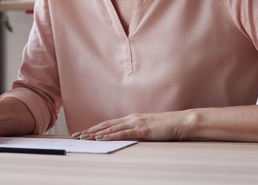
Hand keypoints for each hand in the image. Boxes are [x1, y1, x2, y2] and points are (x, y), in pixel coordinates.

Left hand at [72, 111, 189, 140]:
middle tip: (76, 136)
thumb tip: (127, 138)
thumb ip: (137, 131)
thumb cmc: (166, 127)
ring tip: (83, 138)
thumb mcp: (148, 129)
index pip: (109, 124)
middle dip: (89, 130)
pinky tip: (101, 138)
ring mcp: (136, 123)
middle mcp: (130, 119)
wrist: (181, 122)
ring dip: (95, 133)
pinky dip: (110, 136)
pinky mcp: (142, 130)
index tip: (83, 133)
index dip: (95, 128)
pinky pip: (122, 133)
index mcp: (131, 119)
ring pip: (111, 129)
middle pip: (105, 125)